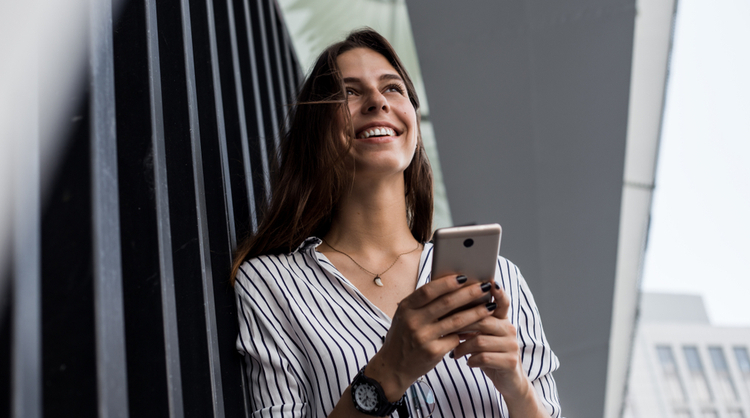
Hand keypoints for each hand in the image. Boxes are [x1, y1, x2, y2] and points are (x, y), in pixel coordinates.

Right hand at [364, 274, 497, 400]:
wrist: (393, 367)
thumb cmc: (403, 336)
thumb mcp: (405, 316)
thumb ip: (422, 303)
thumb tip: (450, 285)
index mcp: (406, 308)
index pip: (428, 291)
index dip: (447, 283)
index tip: (464, 277)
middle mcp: (413, 321)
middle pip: (446, 303)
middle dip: (468, 294)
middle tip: (484, 287)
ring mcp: (423, 338)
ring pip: (456, 321)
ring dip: (475, 312)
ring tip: (489, 306)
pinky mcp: (433, 352)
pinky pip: (455, 339)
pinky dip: (467, 333)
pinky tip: (478, 328)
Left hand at [452, 283, 528, 397]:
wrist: (508, 381)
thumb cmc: (488, 354)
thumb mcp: (482, 336)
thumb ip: (473, 321)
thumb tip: (448, 303)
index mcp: (502, 320)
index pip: (502, 302)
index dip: (498, 292)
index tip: (490, 282)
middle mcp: (510, 329)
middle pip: (483, 319)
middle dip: (462, 324)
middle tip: (446, 329)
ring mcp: (512, 345)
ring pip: (480, 340)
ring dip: (463, 347)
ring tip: (455, 352)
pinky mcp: (510, 361)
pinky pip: (484, 357)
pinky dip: (471, 360)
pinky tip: (467, 362)